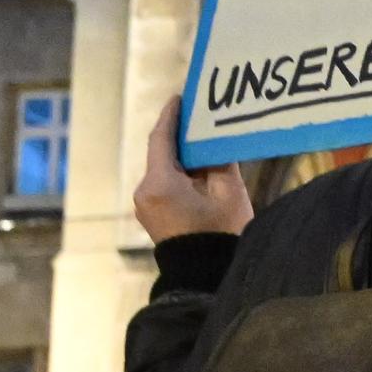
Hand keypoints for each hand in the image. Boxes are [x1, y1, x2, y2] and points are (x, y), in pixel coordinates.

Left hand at [133, 97, 252, 240]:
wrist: (205, 274)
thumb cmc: (221, 233)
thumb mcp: (227, 191)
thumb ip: (218, 159)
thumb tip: (215, 138)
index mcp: (160, 183)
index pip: (161, 139)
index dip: (171, 115)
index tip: (180, 96)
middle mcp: (144, 190)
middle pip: (162, 152)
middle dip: (180, 134)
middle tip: (200, 115)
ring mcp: (145, 204)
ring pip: (163, 167)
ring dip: (181, 153)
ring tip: (204, 138)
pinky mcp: (152, 213)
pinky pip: (163, 182)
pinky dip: (179, 170)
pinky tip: (198, 164)